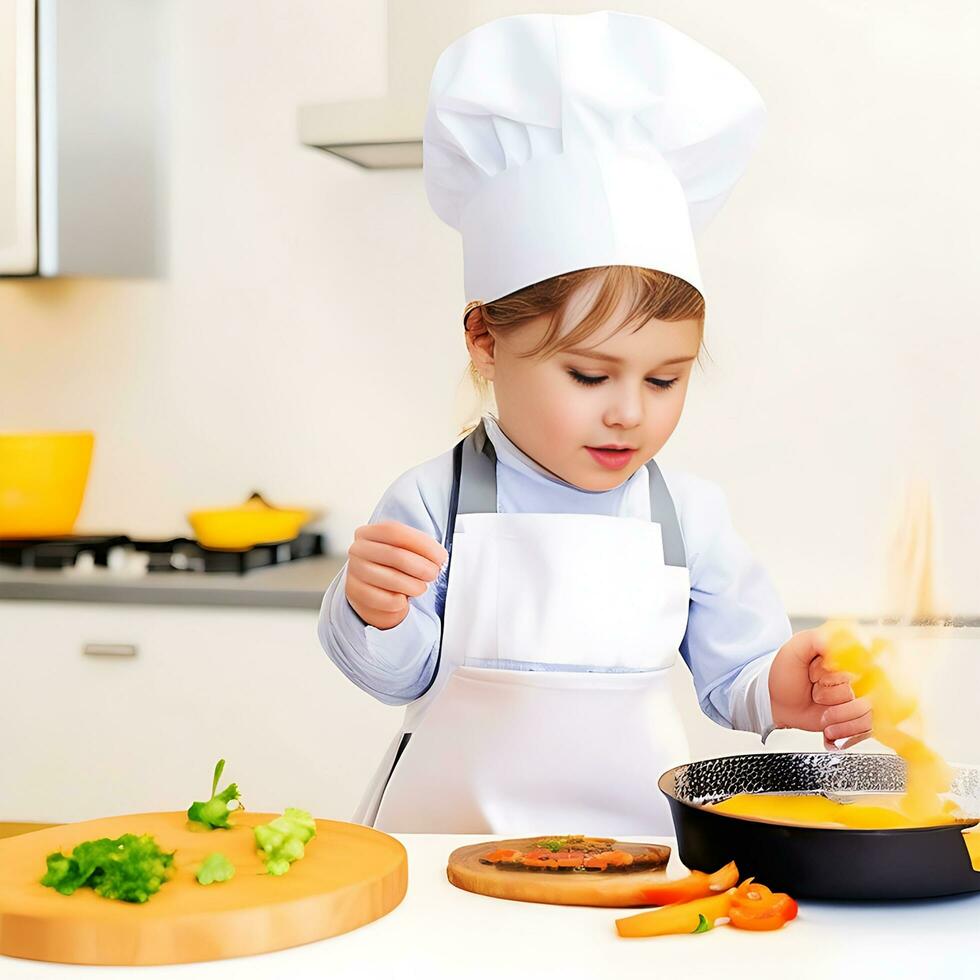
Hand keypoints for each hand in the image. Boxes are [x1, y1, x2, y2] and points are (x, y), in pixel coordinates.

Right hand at [345, 520, 447, 629]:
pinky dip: (401, 602)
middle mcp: (358, 549)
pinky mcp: (356, 594)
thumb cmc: (392, 567)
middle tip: (433, 574)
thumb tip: (439, 557)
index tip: (440, 557)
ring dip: (415, 586)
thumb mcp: (403, 550)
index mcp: (369, 532)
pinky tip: (403, 599)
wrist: (373, 590)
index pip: (395, 532)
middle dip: (422, 567)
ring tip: (420, 587)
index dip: (422, 544)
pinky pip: (386, 600)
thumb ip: (418, 548)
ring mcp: (354, 572)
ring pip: (392, 579)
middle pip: (396, 555)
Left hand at [768, 629, 872, 749]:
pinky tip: (830, 731)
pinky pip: (865, 730)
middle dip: (831, 698)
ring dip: (840, 720)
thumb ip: (816, 639)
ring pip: (866, 714)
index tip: (814, 676)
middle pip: (862, 693)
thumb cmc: (786, 673)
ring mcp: (857, 700)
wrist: (776, 701)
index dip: (832, 676)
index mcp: (846, 658)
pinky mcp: (855, 719)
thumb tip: (839, 640)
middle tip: (814, 694)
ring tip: (823, 717)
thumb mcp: (796, 649)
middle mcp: (856, 679)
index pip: (859, 668)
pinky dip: (845, 734)